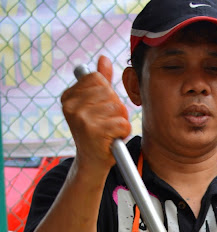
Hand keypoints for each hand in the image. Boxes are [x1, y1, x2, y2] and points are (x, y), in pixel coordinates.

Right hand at [61, 55, 130, 174]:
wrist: (91, 163)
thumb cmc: (96, 133)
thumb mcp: (95, 105)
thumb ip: (100, 82)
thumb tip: (104, 59)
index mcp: (68, 97)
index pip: (97, 79)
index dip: (107, 93)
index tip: (100, 109)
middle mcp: (71, 106)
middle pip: (109, 92)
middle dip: (116, 108)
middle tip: (107, 123)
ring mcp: (81, 118)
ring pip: (117, 107)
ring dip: (120, 121)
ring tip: (110, 132)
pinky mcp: (94, 131)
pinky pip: (122, 122)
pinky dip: (123, 131)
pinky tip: (113, 139)